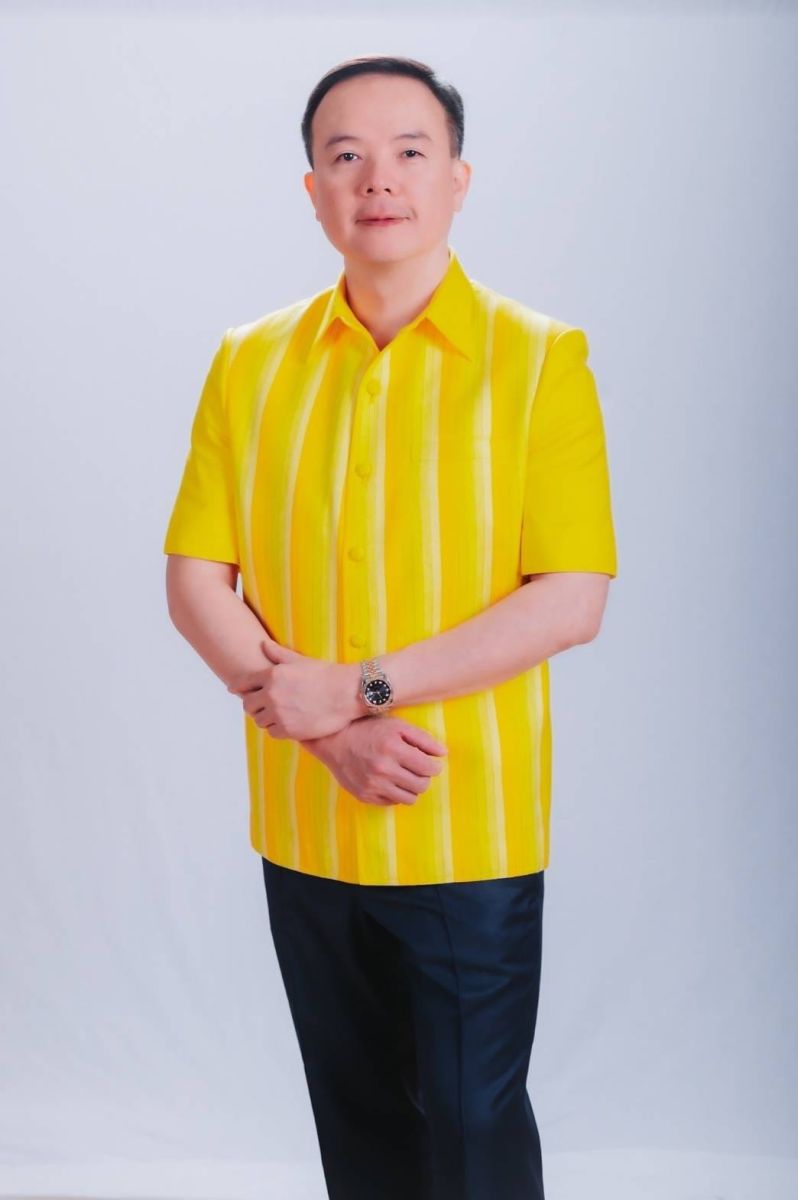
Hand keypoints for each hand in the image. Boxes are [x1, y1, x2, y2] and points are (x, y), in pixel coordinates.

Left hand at [226, 631, 360, 740]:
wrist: (346, 694)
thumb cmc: (326, 674)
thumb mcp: (300, 660)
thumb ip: (278, 654)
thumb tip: (263, 644)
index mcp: (272, 675)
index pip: (243, 683)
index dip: (237, 687)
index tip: (234, 690)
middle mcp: (271, 695)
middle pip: (248, 704)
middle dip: (253, 703)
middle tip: (262, 703)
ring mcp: (278, 714)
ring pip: (259, 720)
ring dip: (265, 717)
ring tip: (276, 713)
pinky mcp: (288, 730)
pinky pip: (272, 732)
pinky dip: (276, 728)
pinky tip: (286, 722)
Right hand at [305, 716, 447, 805]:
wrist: (334, 740)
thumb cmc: (369, 729)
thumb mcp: (397, 726)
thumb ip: (422, 738)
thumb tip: (443, 753)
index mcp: (393, 749)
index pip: (429, 768)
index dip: (434, 766)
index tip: (431, 763)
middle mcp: (382, 769)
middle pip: (421, 786)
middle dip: (425, 778)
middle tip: (418, 769)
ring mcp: (372, 785)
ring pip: (409, 799)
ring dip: (412, 788)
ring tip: (405, 776)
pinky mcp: (365, 796)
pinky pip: (392, 802)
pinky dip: (396, 793)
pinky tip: (390, 781)